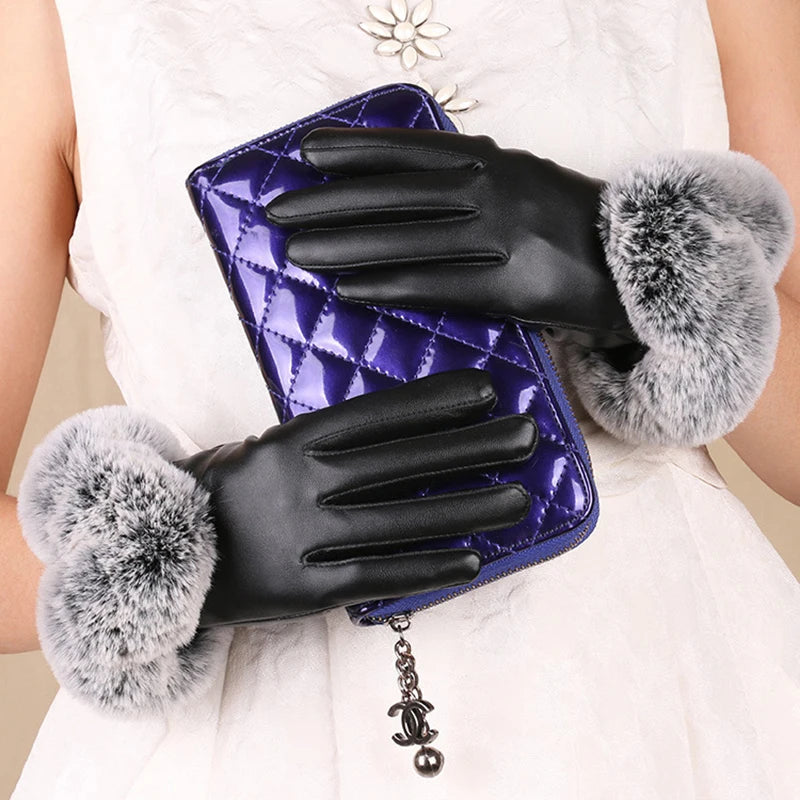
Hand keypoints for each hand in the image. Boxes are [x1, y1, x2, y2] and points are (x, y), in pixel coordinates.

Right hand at [176, 369, 535, 626]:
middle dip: (470, 447)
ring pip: (400, 520)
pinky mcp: (303, 589)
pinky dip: (426, 568)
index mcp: (292, 440)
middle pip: (401, 463)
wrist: (163, 550)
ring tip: (519, 498)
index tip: (488, 391)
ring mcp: (303, 536)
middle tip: (527, 436)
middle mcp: (301, 483)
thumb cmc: (231, 489)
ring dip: (466, 508)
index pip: (377, 414)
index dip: (436, 402)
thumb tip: (403, 426)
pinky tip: (472, 560)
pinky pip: (376, 576)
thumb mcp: (269, 446)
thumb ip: (327, 438)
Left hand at [264, 126, 637, 349]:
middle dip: (330, 201)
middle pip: (392, 195)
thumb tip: (412, 185)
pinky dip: (387, 286)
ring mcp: (498, 239)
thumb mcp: (523, 176)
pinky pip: (435, 286)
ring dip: (345, 245)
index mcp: (491, 160)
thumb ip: (472, 175)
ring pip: (405, 240)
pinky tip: (347, 288)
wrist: (637, 261)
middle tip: (279, 210)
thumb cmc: (572, 218)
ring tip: (297, 250)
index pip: (407, 152)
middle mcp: (489, 192)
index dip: (354, 151)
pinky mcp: (507, 289)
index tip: (307, 153)